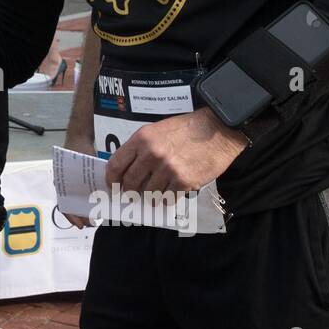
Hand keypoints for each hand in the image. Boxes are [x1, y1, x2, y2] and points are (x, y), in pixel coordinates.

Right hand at [62, 126, 96, 228]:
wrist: (79, 137)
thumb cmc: (79, 151)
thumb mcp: (84, 166)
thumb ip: (90, 179)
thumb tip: (103, 195)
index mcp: (61, 183)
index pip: (63, 205)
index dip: (72, 216)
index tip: (82, 224)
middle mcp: (63, 185)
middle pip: (70, 205)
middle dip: (79, 216)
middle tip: (90, 223)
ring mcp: (70, 183)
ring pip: (75, 200)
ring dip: (83, 210)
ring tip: (93, 218)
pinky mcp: (78, 180)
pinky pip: (81, 193)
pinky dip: (87, 200)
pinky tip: (96, 205)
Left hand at [106, 108, 246, 192]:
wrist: (217, 130)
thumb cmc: (186, 129)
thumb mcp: (156, 130)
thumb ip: (140, 148)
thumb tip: (127, 169)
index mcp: (141, 139)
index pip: (116, 165)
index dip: (111, 179)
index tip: (113, 186)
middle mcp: (151, 155)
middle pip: (130, 182)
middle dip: (129, 191)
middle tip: (132, 194)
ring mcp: (168, 169)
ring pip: (149, 193)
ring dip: (149, 197)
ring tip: (154, 195)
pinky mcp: (184, 182)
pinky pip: (168, 198)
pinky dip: (166, 199)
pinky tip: (169, 195)